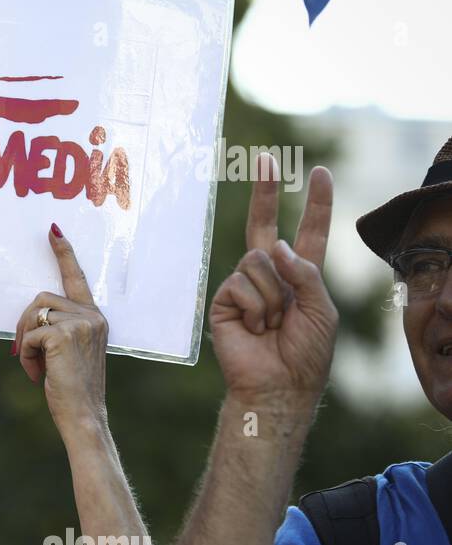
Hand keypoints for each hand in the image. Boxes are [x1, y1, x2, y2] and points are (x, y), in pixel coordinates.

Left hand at [14, 225, 108, 430]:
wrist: (84, 415)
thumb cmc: (73, 388)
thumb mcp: (69, 353)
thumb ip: (59, 329)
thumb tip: (31, 317)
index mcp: (94, 318)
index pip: (77, 279)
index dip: (64, 254)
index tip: (53, 231)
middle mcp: (92, 316)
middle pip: (41, 299)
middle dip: (25, 325)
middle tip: (25, 354)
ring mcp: (81, 323)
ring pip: (34, 315)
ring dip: (26, 342)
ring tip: (36, 367)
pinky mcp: (64, 334)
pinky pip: (30, 334)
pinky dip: (26, 355)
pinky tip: (38, 374)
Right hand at [209, 154, 338, 407]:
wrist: (277, 387)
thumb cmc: (306, 355)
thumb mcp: (322, 309)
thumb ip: (304, 272)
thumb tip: (274, 244)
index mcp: (300, 276)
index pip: (308, 232)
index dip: (315, 204)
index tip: (319, 172)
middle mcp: (270, 276)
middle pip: (264, 226)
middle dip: (265, 191)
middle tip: (266, 157)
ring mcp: (243, 286)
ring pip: (257, 261)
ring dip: (274, 296)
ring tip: (274, 325)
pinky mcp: (223, 300)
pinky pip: (241, 283)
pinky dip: (256, 307)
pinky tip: (256, 330)